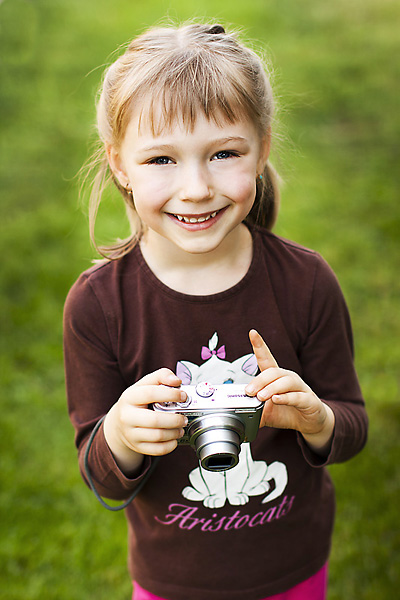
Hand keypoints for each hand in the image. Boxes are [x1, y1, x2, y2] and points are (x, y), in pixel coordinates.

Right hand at [103, 368, 187, 473]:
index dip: (170, 394)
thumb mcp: (144, 384)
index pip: (151, 393)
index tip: (183, 396)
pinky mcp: (137, 446)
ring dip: (175, 432)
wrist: (119, 422)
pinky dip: (170, 445)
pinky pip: (157, 450)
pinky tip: (174, 438)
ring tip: (181, 427)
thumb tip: (176, 381)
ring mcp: (131, 433)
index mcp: (130, 397)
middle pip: (155, 420)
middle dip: (175, 419)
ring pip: (157, 436)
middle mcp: (128, 416)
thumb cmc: (136, 401)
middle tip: (184, 417)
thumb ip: (161, 376)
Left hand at [245, 330, 334, 453]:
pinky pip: (299, 397)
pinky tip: (277, 399)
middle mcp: (289, 379)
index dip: (259, 345)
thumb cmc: (287, 411)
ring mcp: (301, 389)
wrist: (310, 423)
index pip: (266, 358)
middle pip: (274, 372)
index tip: (252, 333)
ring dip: (272, 388)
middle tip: (249, 391)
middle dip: (260, 380)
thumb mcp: (266, 412)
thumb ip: (253, 412)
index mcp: (276, 378)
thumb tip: (236, 416)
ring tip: (261, 396)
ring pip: (286, 382)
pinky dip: (287, 398)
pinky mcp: (310, 401)